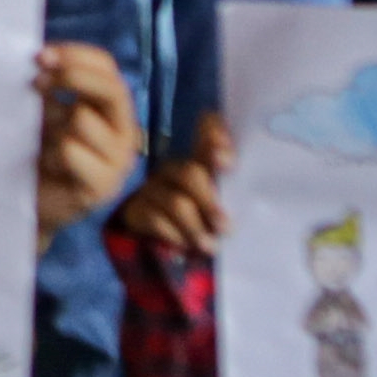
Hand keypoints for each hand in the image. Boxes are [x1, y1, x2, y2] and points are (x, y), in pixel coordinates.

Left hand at [33, 44, 140, 247]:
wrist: (28, 204)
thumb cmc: (37, 152)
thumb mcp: (45, 111)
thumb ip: (51, 86)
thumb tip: (41, 58)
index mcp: (112, 110)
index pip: (108, 68)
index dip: (77, 55)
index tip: (41, 54)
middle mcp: (124, 133)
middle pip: (111, 89)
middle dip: (72, 76)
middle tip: (36, 79)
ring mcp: (118, 163)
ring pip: (83, 119)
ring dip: (54, 127)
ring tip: (44, 146)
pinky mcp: (102, 187)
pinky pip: (71, 149)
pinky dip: (51, 153)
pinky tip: (49, 168)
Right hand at [115, 110, 229, 257]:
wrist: (167, 249)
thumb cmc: (207, 223)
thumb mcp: (224, 206)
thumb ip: (235, 192)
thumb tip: (240, 184)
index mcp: (203, 159)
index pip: (208, 127)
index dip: (215, 134)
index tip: (224, 160)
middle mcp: (176, 168)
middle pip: (191, 174)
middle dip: (209, 203)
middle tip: (226, 228)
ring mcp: (153, 188)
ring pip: (176, 203)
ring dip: (195, 228)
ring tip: (210, 246)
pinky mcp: (136, 210)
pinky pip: (156, 220)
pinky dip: (175, 236)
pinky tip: (184, 247)